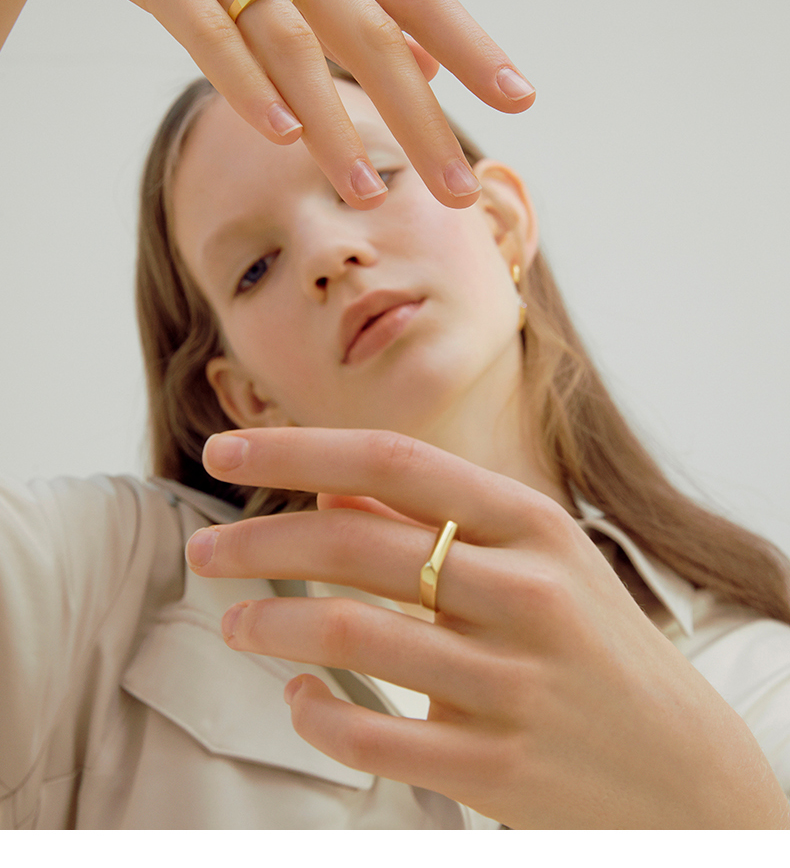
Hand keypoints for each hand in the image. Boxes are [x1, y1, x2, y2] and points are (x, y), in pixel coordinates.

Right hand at [0, 0, 534, 208]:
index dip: (470, 44)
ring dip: (335, 124)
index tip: (521, 99)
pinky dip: (246, 83)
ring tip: (369, 194)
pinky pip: (205, 29)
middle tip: (457, 188)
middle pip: (369, 31)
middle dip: (419, 117)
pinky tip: (282, 136)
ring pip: (292, 41)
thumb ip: (357, 5)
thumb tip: (429, 64)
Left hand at [187, 427, 789, 828]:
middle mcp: (526, 591)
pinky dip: (314, 713)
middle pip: (356, 540)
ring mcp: (512, 681)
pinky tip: (299, 697)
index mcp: (534, 524)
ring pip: (348, 633)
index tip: (224, 448)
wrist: (688, 772)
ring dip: (271, 623)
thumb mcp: (540, 560)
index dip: (298, 449)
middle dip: (259, 540)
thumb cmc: (597, 645)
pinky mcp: (496, 767)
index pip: (393, 460)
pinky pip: (371, 736)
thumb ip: (439, 518)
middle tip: (204, 551)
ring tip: (238, 622)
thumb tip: (331, 483)